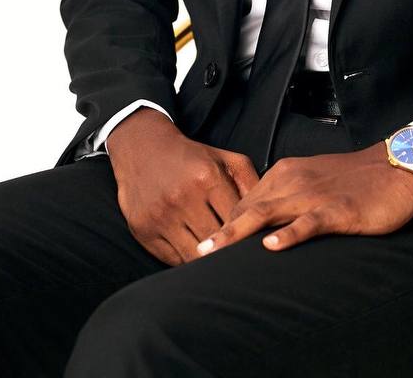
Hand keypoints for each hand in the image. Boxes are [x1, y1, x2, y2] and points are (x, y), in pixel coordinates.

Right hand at [105, 108, 259, 265]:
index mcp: (207, 178)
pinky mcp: (143, 230)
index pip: (236, 222)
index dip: (247, 237)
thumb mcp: (225, 159)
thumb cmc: (191, 158)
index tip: (255, 246)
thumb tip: (269, 215)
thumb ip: (251, 183)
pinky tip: (195, 256)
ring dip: (208, 263)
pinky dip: (185, 261)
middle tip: (240, 262)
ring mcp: (160, 216)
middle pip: (215, 243)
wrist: (143, 148)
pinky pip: (172, 260)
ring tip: (220, 264)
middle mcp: (182, 198)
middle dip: (229, 253)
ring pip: (193, 257)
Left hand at [194, 141, 412, 255]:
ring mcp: (313, 195)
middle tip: (191, 254)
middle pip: (247, 208)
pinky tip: (271, 246)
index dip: (222, 225)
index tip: (199, 248)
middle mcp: (292, 181)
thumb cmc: (353, 181)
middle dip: (218, 231)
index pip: (244, 201)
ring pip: (267, 213)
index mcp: (284, 174)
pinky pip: (308, 222)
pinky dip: (289, 234)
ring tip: (213, 252)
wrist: (395, 167)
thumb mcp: (312, 185)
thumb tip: (258, 228)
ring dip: (237, 233)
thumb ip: (285, 200)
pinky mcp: (336, 209)